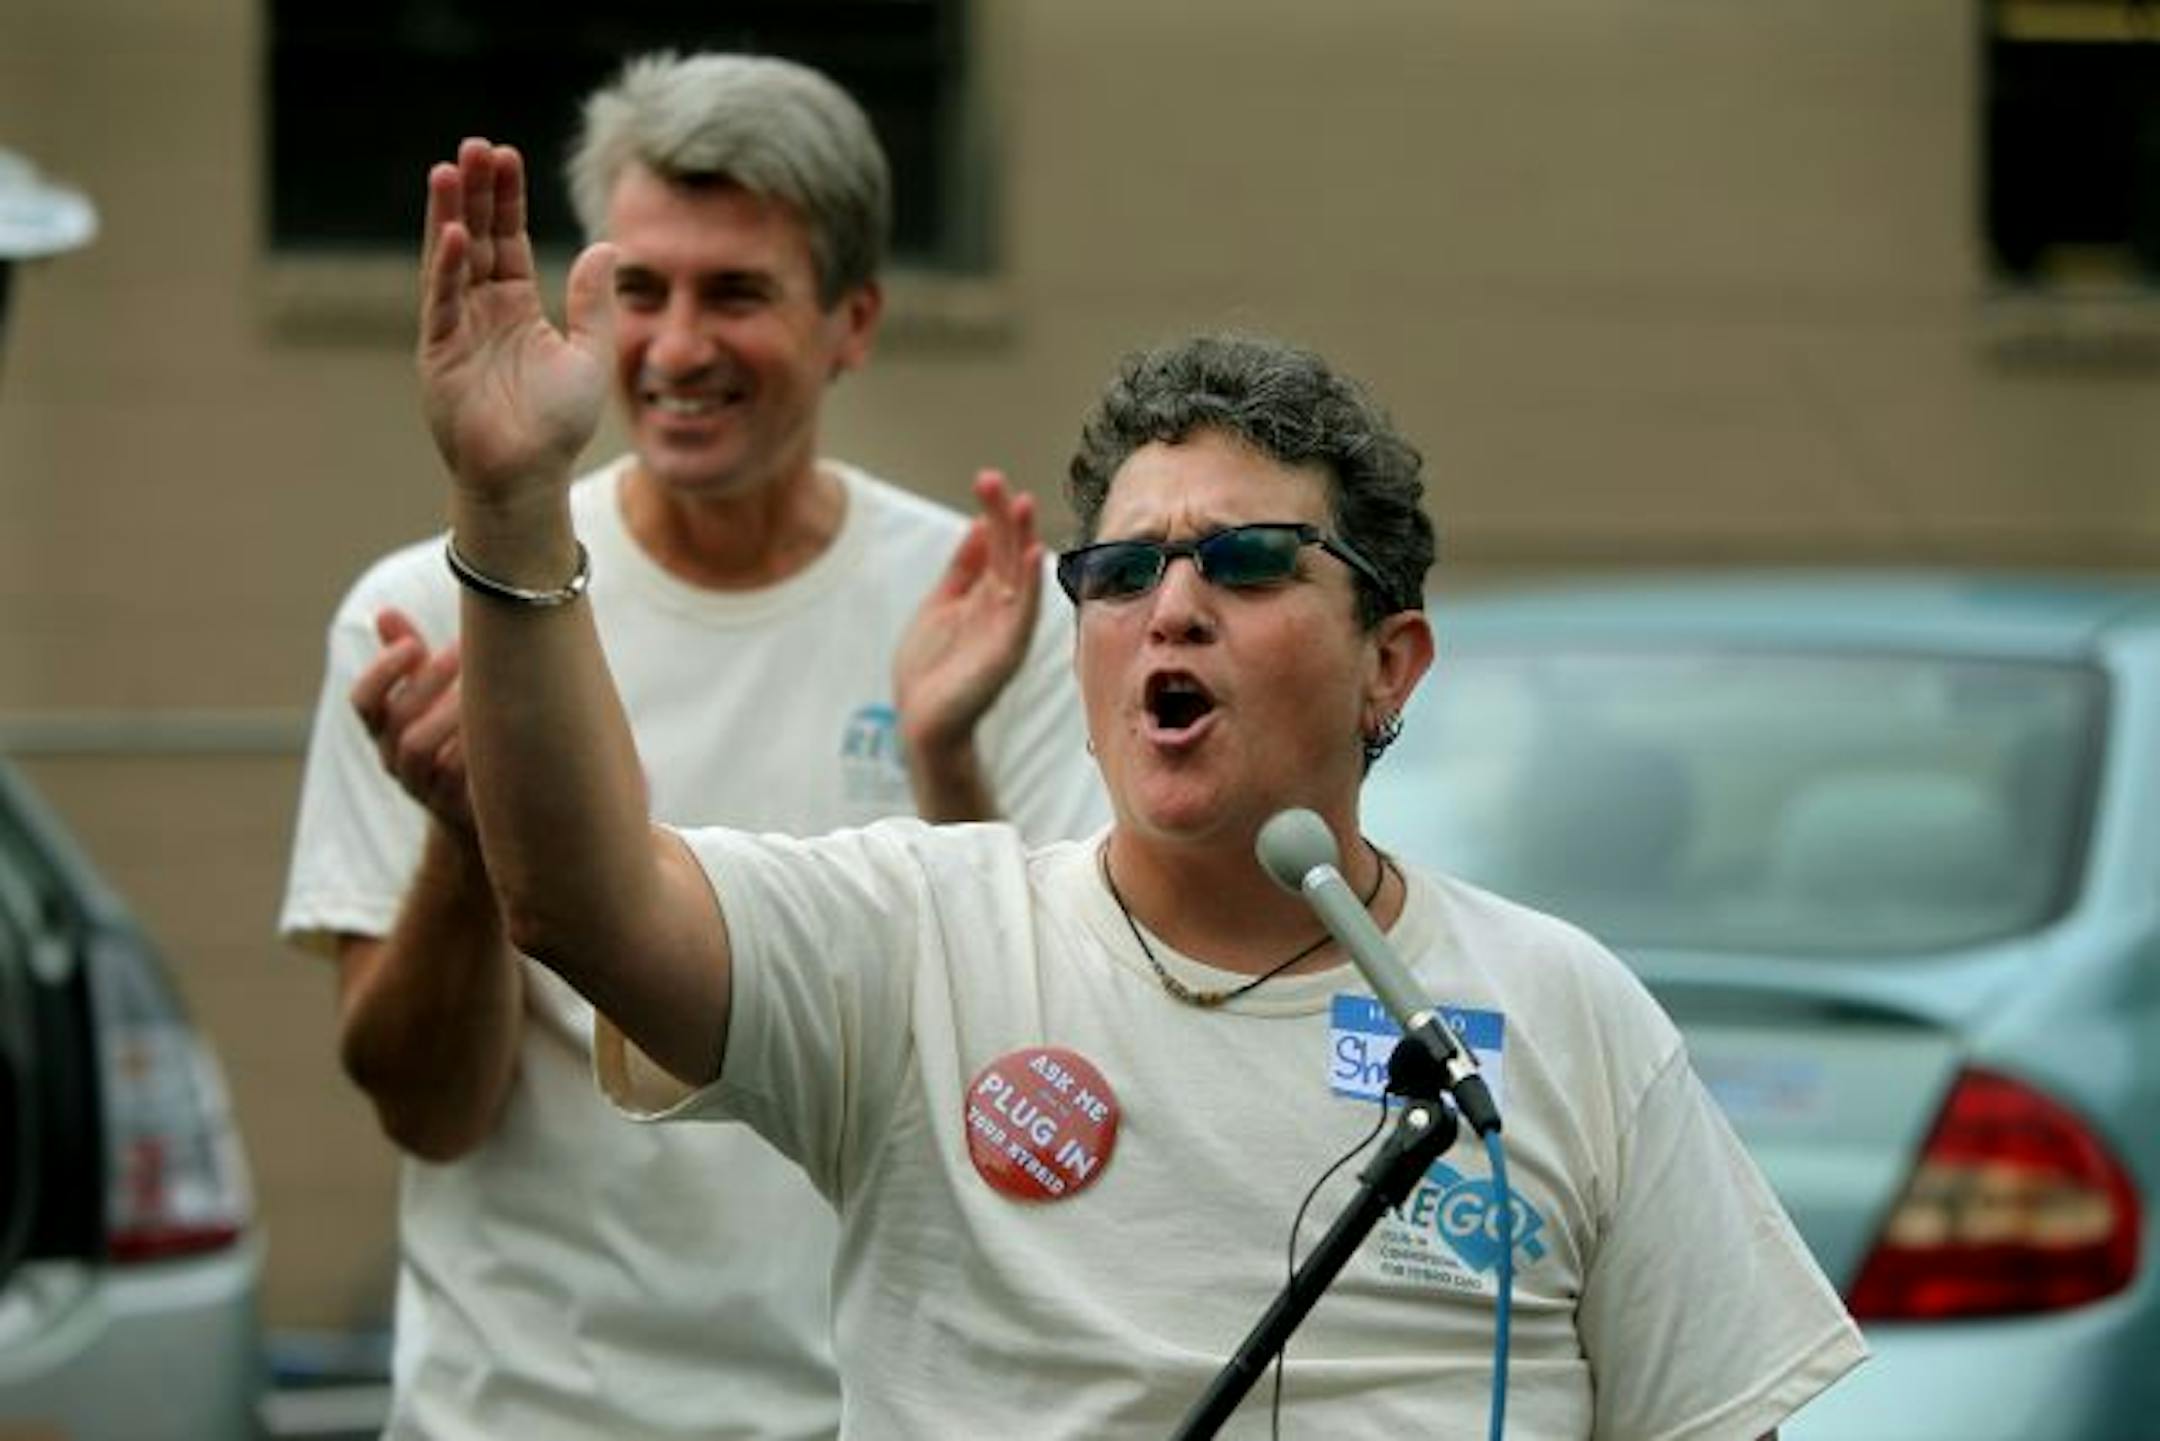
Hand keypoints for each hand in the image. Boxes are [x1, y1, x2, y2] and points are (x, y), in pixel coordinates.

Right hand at [351, 607, 472, 832]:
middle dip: (428, 681)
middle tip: (463, 650)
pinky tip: (501, 723)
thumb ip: (408, 658)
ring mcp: (423, 786)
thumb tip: (385, 612)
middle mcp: (395, 759)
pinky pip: (456, 777)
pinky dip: (473, 747)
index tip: (412, 644)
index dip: (381, 672)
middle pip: (398, 719)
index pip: (363, 701)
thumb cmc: (451, 737)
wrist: (475, 810)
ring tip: (482, 686)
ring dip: (450, 712)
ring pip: (419, 749)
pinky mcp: (454, 806)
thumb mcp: (428, 696)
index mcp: (385, 730)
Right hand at [417, 138, 615, 506]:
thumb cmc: (556, 426)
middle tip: (474, 145)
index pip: (508, 239)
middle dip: (474, 192)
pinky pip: (443, 302)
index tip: (505, 155)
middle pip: (475, 237)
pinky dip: (448, 268)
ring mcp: (455, 328)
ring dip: (449, 215)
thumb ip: (593, 303)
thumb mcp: (590, 355)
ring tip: (450, 169)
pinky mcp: (438, 353)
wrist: (527, 476)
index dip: (506, 199)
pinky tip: (455, 234)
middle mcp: (480, 310)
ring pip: (450, 260)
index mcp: (514, 306)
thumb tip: (607, 247)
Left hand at [893, 470, 1042, 780]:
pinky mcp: (1007, 653)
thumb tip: (977, 526)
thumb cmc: (931, 670)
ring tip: (1024, 504)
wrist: (921, 722)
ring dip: (1023, 540)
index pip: (994, 545)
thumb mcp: (941, 606)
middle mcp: (1002, 609)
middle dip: (1004, 516)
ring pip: (1020, 577)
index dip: (992, 513)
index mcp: (986, 596)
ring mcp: (1007, 630)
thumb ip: (961, 570)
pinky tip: (1032, 556)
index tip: (987, 480)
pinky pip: (1024, 615)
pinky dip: (1029, 585)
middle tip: (995, 480)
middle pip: (1007, 553)